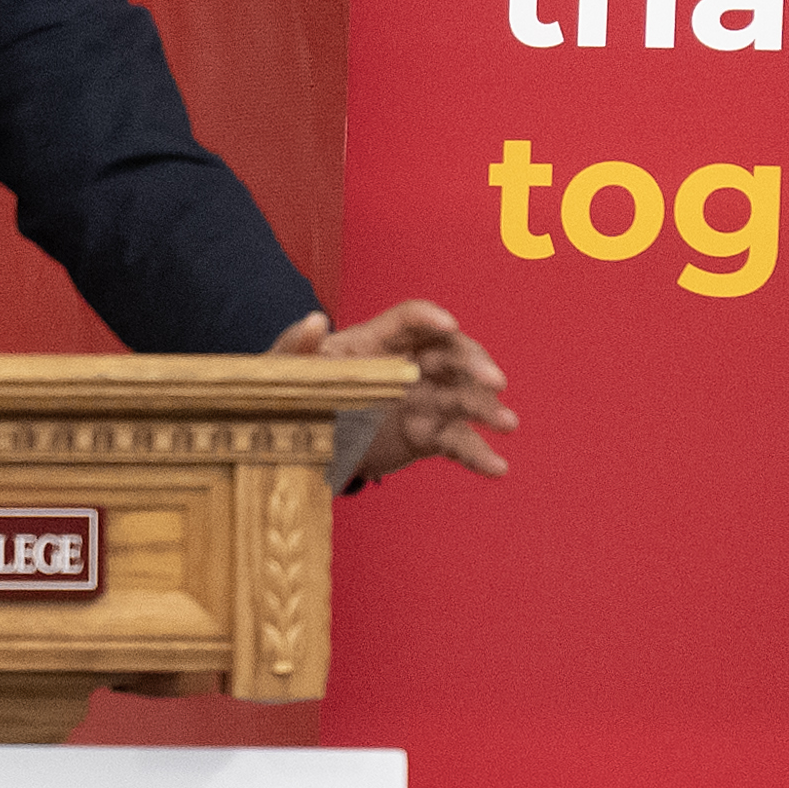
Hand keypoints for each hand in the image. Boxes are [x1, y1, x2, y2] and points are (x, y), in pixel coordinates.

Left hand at [275, 299, 518, 489]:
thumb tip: (314, 321)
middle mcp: (406, 365)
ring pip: (461, 398)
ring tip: (507, 424)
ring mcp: (420, 400)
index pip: (410, 320)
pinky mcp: (425, 435)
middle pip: (449, 355)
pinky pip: (456, 443)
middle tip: (494, 380)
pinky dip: (477, 456)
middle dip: (474, 364)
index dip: (430, 319)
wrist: (292, 442)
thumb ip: (294, 347)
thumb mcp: (280, 370)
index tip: (448, 323)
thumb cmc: (289, 393)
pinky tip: (498, 468)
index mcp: (375, 340)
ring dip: (487, 409)